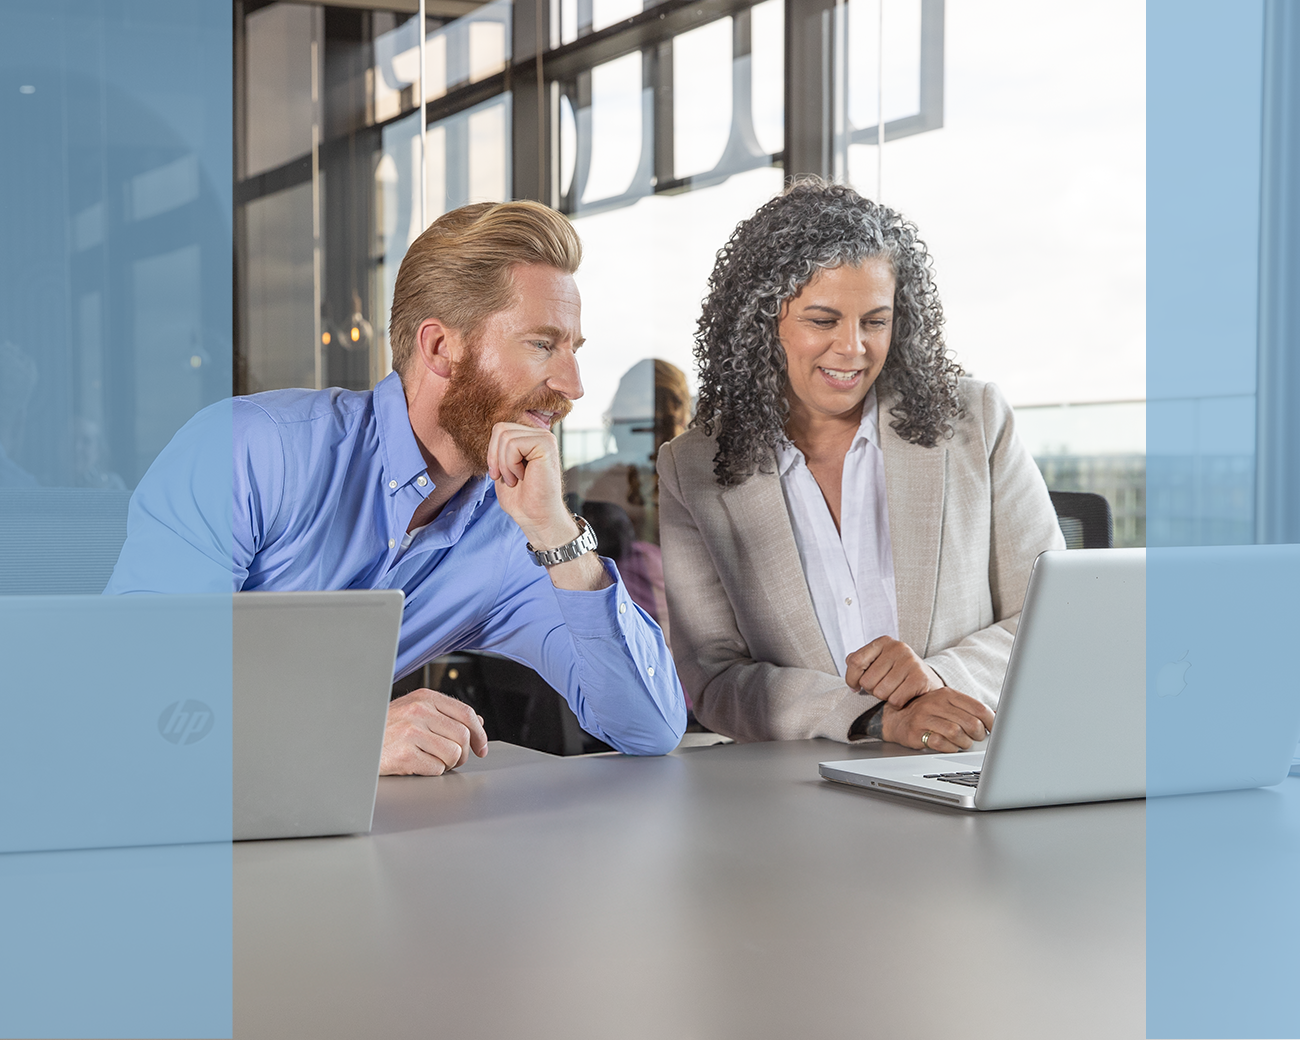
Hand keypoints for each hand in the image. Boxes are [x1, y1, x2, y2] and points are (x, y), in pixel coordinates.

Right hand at [380, 689, 488, 775]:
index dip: (479, 734)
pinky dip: (432, 771)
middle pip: (462, 735)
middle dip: (463, 753)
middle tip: (454, 760)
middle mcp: (418, 711)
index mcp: (424, 698)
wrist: (355, 740)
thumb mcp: (415, 711)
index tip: (481, 748)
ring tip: (433, 760)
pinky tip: (418, 764)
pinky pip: (436, 768)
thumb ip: (446, 715)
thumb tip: (478, 722)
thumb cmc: (385, 727)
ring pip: (453, 754)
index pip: (466, 713)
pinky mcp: (404, 755)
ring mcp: (410, 732)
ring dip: (448, 763)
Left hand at [486, 421, 610, 591]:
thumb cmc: (520, 498)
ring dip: (504, 464)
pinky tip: (522, 477)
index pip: (499, 429)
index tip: (498, 474)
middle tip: (508, 478)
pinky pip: (513, 444)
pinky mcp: (546, 444)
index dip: (492, 453)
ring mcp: (545, 437)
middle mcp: (540, 433)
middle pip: (500, 428)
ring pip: (505, 436)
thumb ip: (500, 447)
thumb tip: (495, 429)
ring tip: (516, 479)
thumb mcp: (503, 467)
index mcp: (530, 437)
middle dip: (495, 457)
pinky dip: (510, 464)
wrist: (536, 518)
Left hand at [844, 636, 942, 707]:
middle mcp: (898, 648)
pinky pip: (895, 700)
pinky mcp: (920, 678)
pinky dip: (897, 704)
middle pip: (867, 681)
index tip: (854, 686)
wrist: (929, 683)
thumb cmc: (899, 674)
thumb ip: (861, 660)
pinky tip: (905, 696)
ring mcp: (910, 662)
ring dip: (885, 698)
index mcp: (884, 642)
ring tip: (896, 690)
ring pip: (880, 692)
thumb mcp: (880, 662)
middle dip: (873, 690)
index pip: (855, 661)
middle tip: (885, 687)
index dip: (851, 678)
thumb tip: (849, 662)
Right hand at [879, 688, 994, 751]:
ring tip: (963, 743)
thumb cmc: (927, 713)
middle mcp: (936, 703)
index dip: (991, 722)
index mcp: (948, 694)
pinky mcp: (916, 731)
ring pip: (956, 733)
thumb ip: (970, 709)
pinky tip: (950, 746)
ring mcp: (925, 717)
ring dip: (964, 743)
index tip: (994, 730)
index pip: (978, 708)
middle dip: (978, 735)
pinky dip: (949, 748)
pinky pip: (940, 743)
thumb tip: (997, 717)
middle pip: (970, 722)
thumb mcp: (948, 705)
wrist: (896, 718)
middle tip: (975, 738)